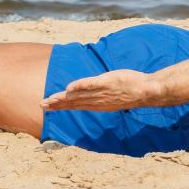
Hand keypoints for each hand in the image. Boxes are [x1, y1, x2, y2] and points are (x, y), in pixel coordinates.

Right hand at [40, 69, 162, 110]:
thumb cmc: (130, 91)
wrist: (146, 91)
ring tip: (51, 99)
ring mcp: (102, 92)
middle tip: (42, 105)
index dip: (61, 105)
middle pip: (73, 102)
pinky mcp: (108, 82)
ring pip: (79, 95)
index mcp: (97, 103)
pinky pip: (92, 84)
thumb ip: (100, 93)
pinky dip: (81, 86)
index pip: (75, 104)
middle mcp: (97, 100)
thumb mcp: (112, 95)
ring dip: (64, 97)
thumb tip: (93, 92)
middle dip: (57, 104)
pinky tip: (70, 88)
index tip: (47, 106)